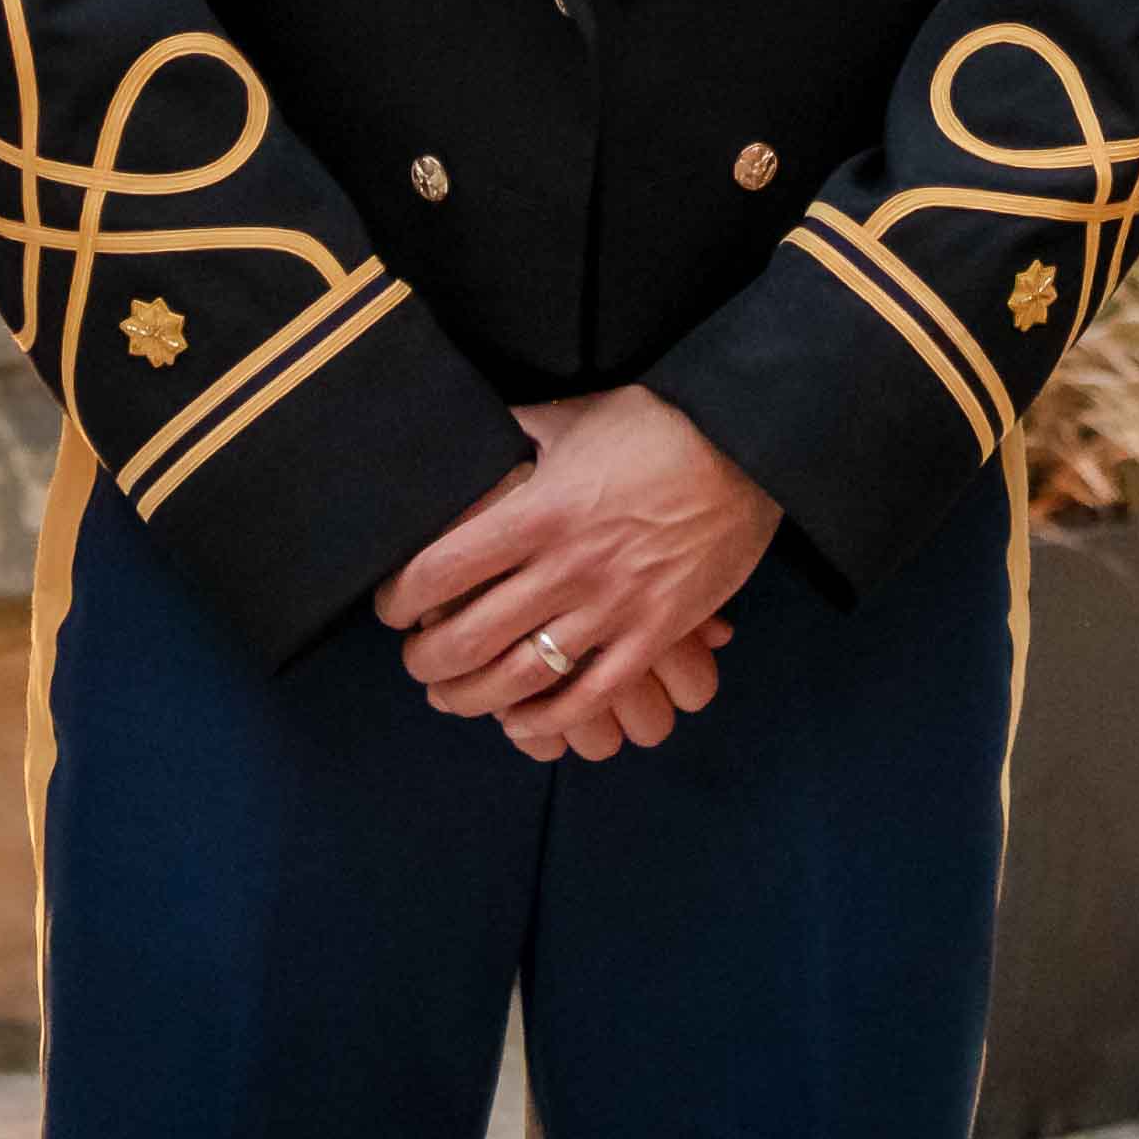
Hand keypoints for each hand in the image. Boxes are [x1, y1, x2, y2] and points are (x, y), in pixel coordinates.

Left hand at [377, 388, 772, 761]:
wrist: (748, 447)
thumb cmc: (659, 425)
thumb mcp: (576, 416)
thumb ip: (518, 430)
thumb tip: (472, 429)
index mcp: (538, 511)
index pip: (441, 569)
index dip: (400, 597)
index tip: (391, 606)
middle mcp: (566, 567)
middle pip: (469, 636)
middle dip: (426, 661)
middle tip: (414, 662)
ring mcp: (612, 606)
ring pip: (521, 676)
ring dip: (472, 698)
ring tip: (451, 698)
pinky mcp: (654, 633)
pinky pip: (591, 695)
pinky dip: (547, 719)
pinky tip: (520, 721)